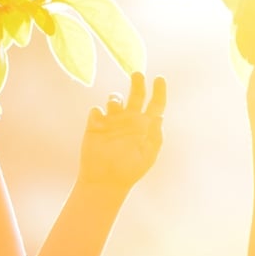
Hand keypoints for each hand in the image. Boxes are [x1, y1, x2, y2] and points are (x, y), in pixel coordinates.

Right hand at [77, 72, 165, 191]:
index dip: (159, 91)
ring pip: (115, 99)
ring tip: (115, 107)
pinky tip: (100, 123)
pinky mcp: (95, 126)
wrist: (105, 181)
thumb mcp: (148, 154)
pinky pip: (96, 111)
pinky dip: (99, 113)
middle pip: (136, 95)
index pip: (156, 104)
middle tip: (137, 74)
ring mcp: (112, 122)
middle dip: (137, 83)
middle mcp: (130, 121)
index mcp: (145, 127)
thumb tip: (159, 116)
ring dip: (115, 99)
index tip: (159, 79)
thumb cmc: (129, 170)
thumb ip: (155, 134)